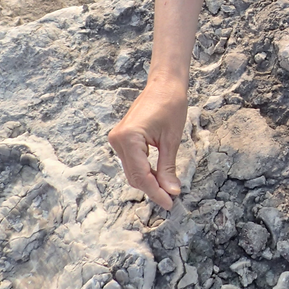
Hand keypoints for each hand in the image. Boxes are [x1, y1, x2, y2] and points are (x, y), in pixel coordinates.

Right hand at [107, 78, 188, 209]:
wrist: (165, 84)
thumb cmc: (171, 105)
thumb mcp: (172, 140)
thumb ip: (168, 168)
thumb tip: (171, 192)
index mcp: (128, 138)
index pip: (141, 175)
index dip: (156, 192)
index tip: (169, 203)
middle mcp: (117, 140)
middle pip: (134, 176)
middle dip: (152, 189)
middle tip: (171, 200)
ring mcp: (117, 139)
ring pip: (132, 171)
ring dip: (148, 181)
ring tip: (167, 190)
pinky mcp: (122, 138)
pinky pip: (132, 162)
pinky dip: (144, 170)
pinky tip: (159, 176)